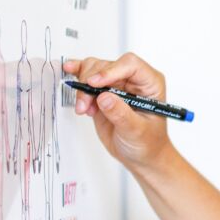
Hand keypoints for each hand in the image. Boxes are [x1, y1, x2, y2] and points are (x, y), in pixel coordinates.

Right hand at [63, 52, 174, 174]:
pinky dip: (78, 74)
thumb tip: (104, 97)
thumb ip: (121, 114)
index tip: (95, 84)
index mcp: (149, 83)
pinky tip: (69, 70)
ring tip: (83, 109)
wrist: (140, 154)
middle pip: (107, 66)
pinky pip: (88, 76)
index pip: (130, 65)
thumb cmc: (147, 142)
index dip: (110, 71)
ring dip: (83, 87)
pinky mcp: (102, 92)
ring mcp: (116, 84)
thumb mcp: (136, 131)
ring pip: (94, 70)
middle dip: (91, 83)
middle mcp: (133, 80)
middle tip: (85, 105)